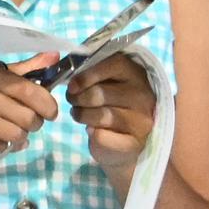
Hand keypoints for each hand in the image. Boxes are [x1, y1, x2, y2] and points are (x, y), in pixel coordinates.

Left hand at [69, 49, 160, 182]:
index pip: (111, 65)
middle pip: (100, 93)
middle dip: (78, 98)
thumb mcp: (104, 81)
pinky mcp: (135, 142)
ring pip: (101, 116)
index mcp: (134, 73)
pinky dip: (92, 134)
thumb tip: (66, 70)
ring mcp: (142, 120)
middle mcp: (142, 95)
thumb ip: (89, 71)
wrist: (123, 139)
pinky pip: (102, 137)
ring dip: (81, 115)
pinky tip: (91, 130)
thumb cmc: (109, 103)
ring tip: (78, 114)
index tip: (71, 85)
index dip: (85, 75)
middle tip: (73, 100)